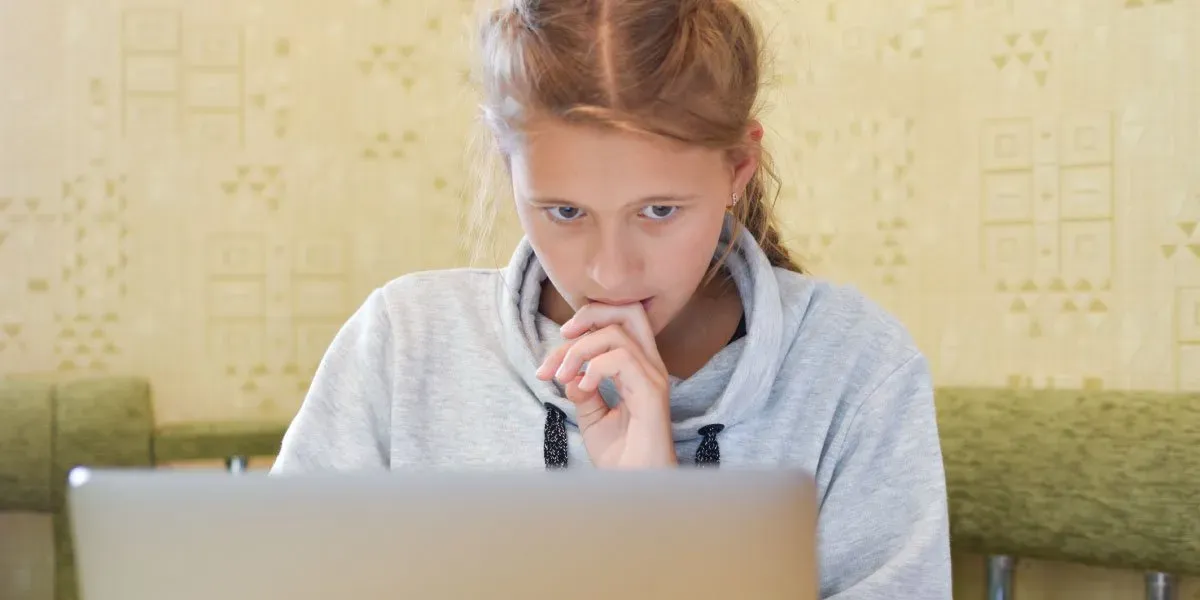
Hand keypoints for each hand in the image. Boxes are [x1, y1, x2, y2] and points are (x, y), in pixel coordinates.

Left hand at [535, 303, 676, 468]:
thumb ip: (582, 390)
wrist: (634, 487)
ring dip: (580, 349)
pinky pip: (622, 359)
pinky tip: (583, 388)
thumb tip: (569, 373)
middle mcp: (649, 366)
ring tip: (563, 376)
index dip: (577, 334)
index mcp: (637, 368)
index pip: (614, 325)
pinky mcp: (651, 391)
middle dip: (589, 314)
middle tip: (562, 337)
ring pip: (617, 333)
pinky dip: (594, 367)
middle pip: (629, 311)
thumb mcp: (592, 417)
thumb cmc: (621, 457)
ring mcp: (653, 377)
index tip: (548, 366)